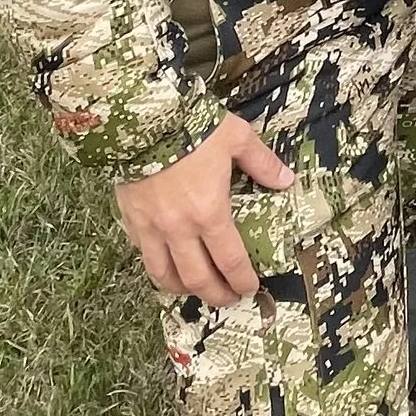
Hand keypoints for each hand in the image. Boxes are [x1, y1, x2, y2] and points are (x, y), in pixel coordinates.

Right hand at [113, 115, 292, 304]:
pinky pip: (141, 253)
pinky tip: (165, 263)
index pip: (230, 261)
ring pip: (163, 274)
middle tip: (228, 299)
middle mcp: (178, 229)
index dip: (242, 280)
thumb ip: (262, 163)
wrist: (141, 116)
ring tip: (195, 290)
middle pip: (197, 279)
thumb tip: (286, 181)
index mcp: (209, 212)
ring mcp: (150, 227)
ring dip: (182, 289)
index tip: (250, 288)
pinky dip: (156, 265)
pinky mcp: (129, 218)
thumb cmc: (192, 125)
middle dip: (215, 295)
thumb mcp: (236, 137)